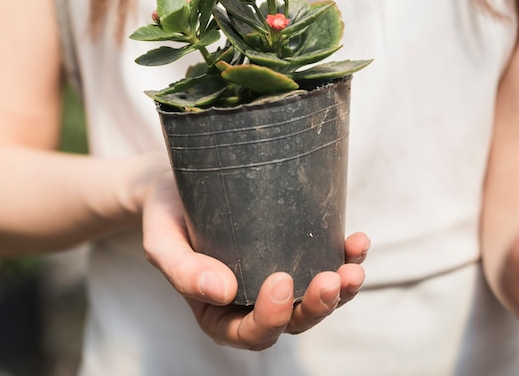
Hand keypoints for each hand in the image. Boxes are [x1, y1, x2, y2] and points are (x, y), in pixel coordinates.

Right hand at [143, 172, 368, 349]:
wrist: (173, 186)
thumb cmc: (166, 216)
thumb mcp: (162, 243)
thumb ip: (184, 272)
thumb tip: (223, 291)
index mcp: (218, 313)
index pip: (249, 333)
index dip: (271, 319)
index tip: (280, 282)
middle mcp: (250, 302)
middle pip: (291, 320)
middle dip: (317, 307)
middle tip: (332, 279)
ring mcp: (273, 277)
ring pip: (313, 298)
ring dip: (340, 288)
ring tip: (354, 266)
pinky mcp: (288, 250)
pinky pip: (320, 262)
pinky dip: (342, 255)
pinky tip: (357, 241)